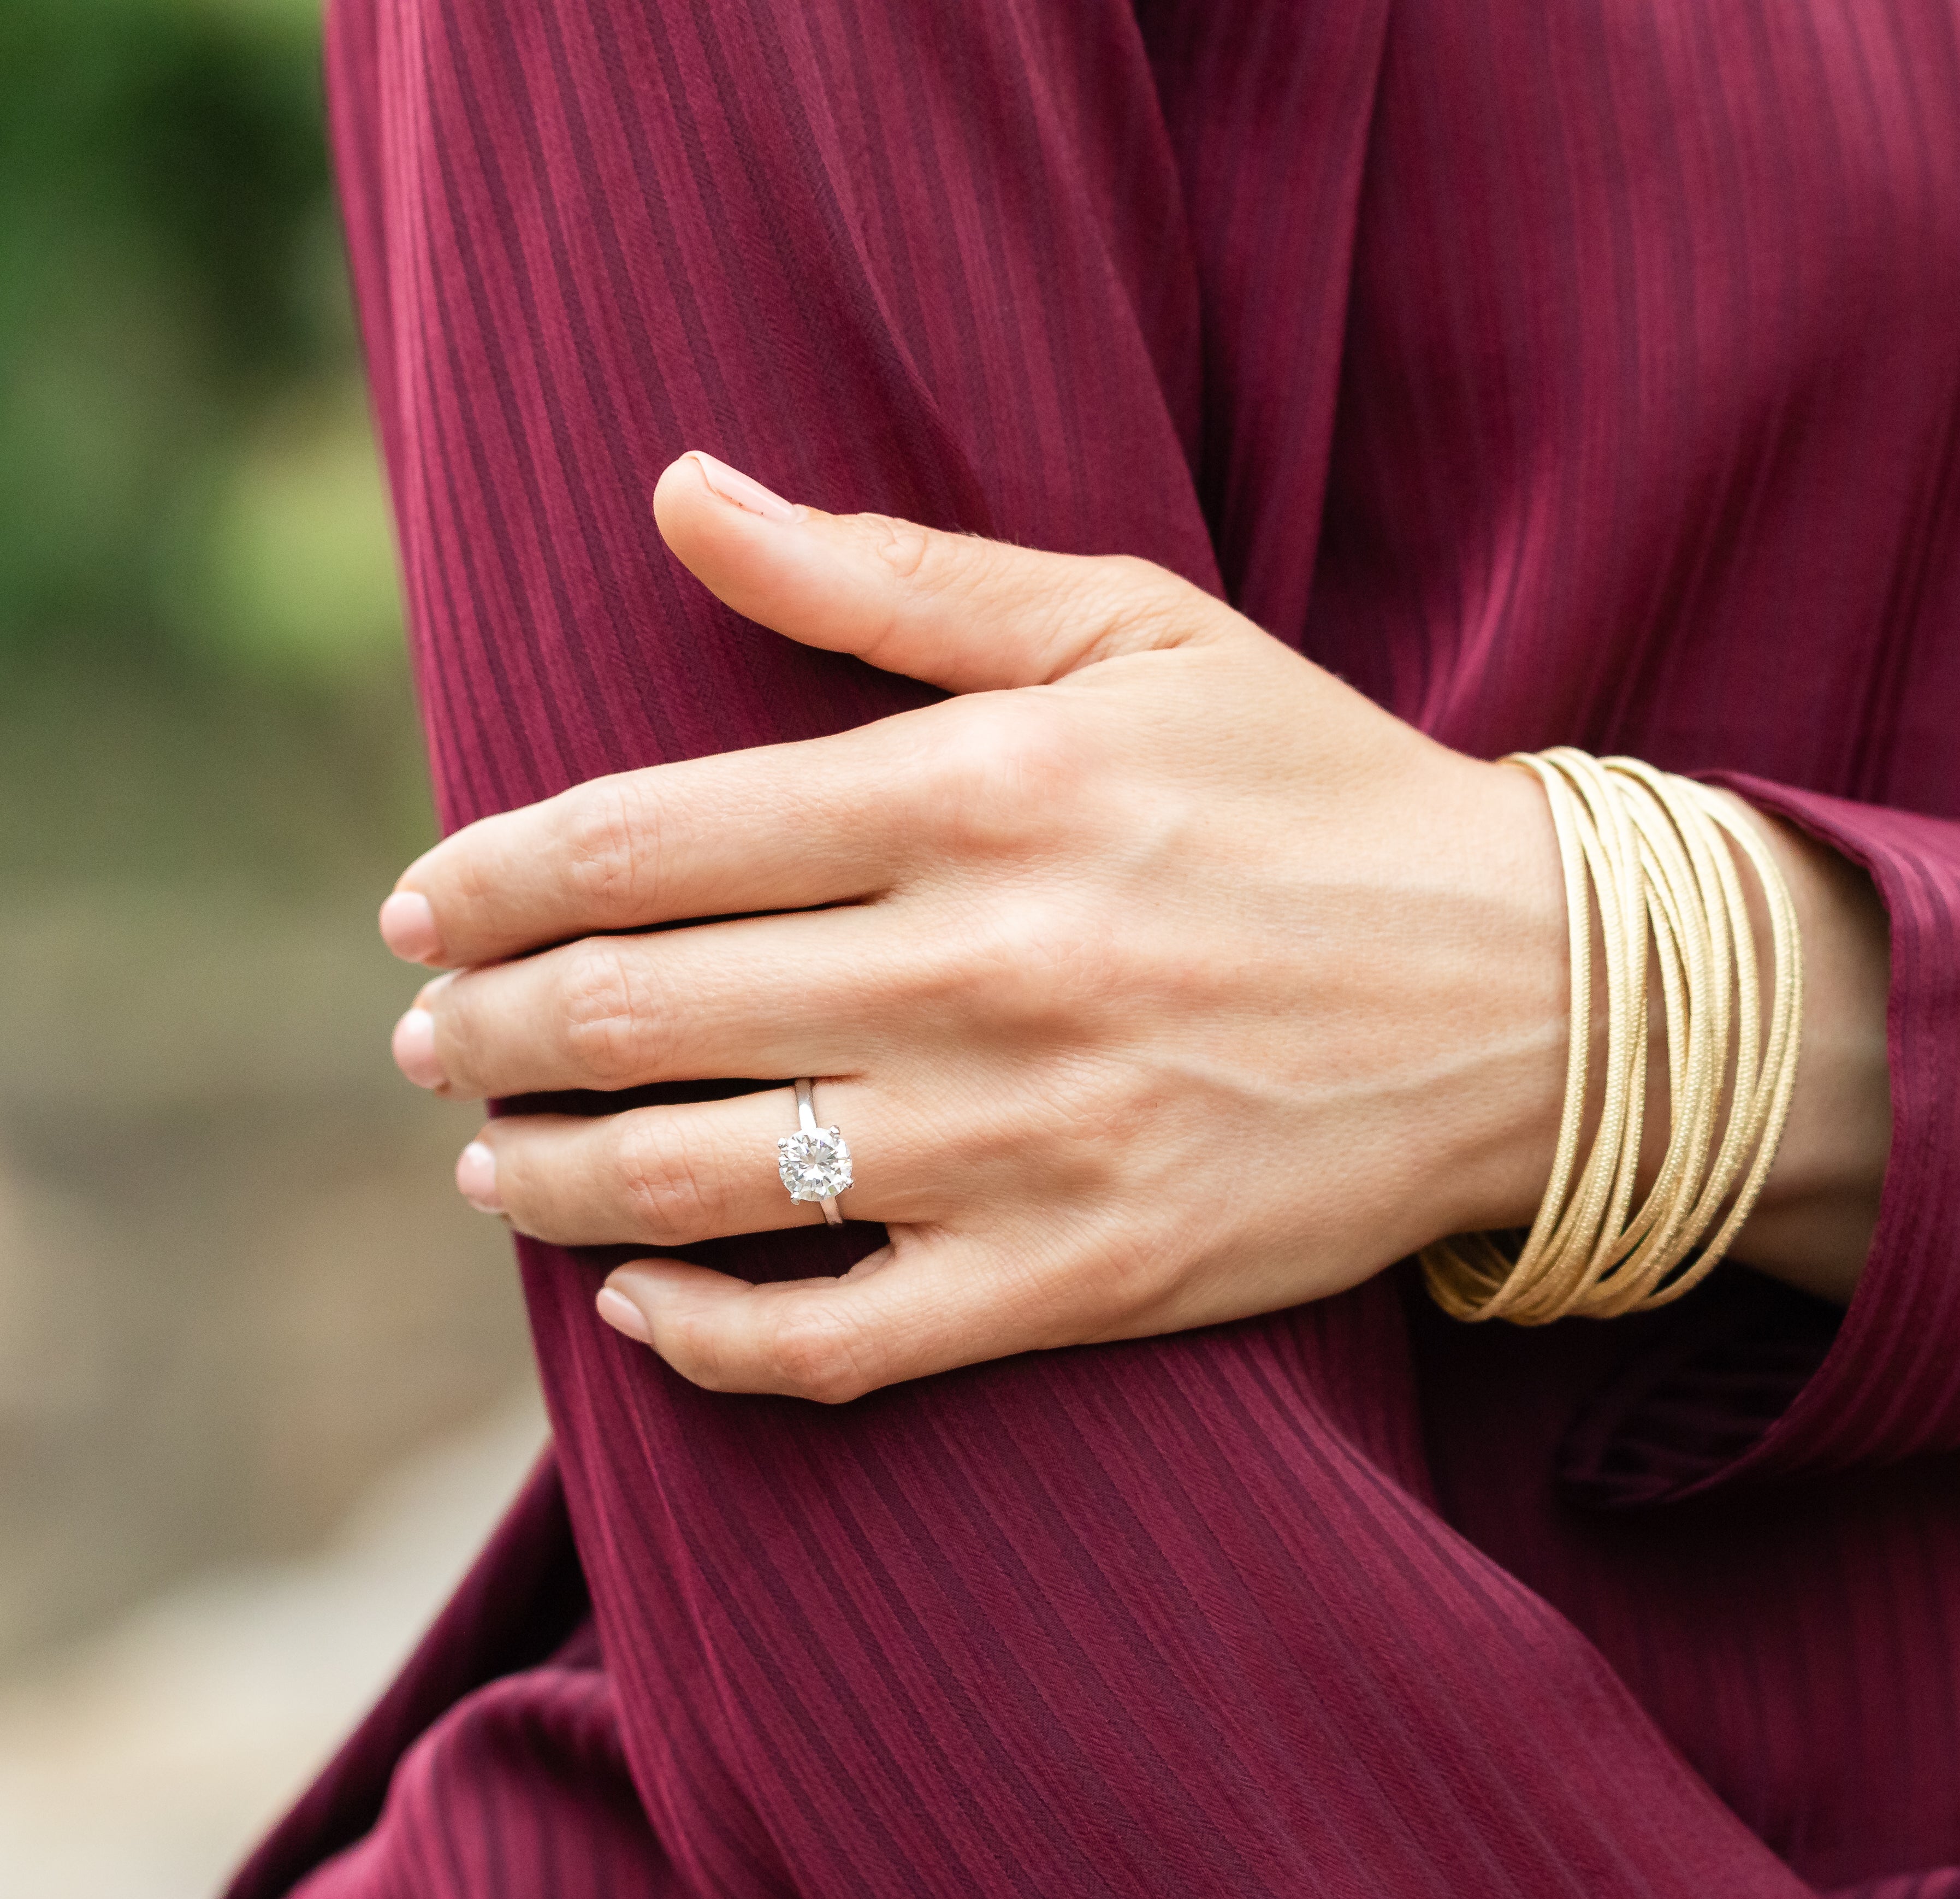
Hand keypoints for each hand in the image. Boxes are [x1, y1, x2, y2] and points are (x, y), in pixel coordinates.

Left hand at [383, 453, 1886, 1399]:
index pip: (646, 841)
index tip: (424, 911)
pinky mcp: (1083, 1279)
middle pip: (640, 1013)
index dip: (490, 882)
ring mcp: (1030, 1141)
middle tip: (433, 1041)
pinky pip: (831, 1342)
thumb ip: (893, 579)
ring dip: (549, 1178)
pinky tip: (637, 1305)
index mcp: (984, 791)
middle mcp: (985, 967)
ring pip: (702, 1184)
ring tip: (494, 1163)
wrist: (1535, 996)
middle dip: (488, 1033)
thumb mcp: (1135, 631)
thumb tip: (683, 495)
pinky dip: (698, 1334)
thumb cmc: (1320, 792)